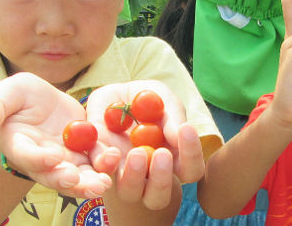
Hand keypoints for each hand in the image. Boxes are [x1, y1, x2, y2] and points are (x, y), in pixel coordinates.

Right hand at [0, 72, 111, 197]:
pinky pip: (95, 162)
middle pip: (54, 176)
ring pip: (78, 176)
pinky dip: (105, 165)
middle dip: (68, 181)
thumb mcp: (8, 93)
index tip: (52, 157)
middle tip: (81, 181)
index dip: (38, 159)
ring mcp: (65, 159)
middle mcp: (42, 159)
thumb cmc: (21, 97)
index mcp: (20, 146)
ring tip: (103, 183)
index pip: (27, 156)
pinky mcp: (84, 152)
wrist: (43, 101)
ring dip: (90, 182)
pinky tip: (115, 161)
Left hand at [86, 80, 204, 209]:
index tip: (186, 128)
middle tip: (161, 153)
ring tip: (137, 152)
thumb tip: (179, 134)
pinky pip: (101, 173)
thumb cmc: (148, 99)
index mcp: (173, 160)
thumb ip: (172, 116)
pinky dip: (106, 164)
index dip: (192, 155)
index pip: (190, 170)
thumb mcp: (163, 98)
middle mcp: (149, 175)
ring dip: (134, 177)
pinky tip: (112, 152)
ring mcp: (123, 174)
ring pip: (130, 193)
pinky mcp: (100, 164)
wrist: (114, 94)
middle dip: (162, 179)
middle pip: (159, 197)